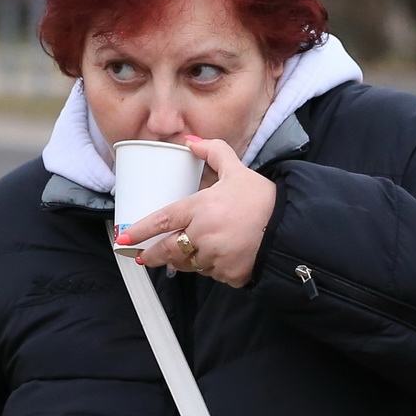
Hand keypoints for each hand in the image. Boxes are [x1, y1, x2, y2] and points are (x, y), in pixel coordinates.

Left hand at [118, 135, 275, 288]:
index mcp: (200, 209)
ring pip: (189, 264)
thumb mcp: (238, 170)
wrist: (291, 227)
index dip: (140, 231)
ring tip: (184, 254)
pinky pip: (212, 274)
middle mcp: (203, 235)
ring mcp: (215, 258)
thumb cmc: (263, 198)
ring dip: (184, 260)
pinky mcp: (229, 275)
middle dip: (152, 255)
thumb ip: (214, 153)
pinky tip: (221, 257)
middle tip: (143, 257)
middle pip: (168, 250)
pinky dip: (212, 267)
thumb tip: (190, 141)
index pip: (161, 221)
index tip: (125, 239)